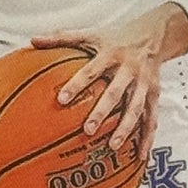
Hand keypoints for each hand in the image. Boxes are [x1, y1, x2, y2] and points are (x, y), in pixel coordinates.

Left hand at [33, 6, 187, 151]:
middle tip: (87, 130)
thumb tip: (33, 40)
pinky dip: (147, 136)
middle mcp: (128, 70)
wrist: (153, 35)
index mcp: (110, 54)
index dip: (76, 84)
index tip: (62, 100)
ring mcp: (143, 84)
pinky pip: (152, 117)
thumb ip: (62, 38)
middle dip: (102, 111)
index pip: (90, 70)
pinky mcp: (154, 94)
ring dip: (126, 128)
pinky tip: (140, 154)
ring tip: (113, 146)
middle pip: (115, 93)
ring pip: (136, 108)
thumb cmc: (116, 38)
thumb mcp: (91, 33)